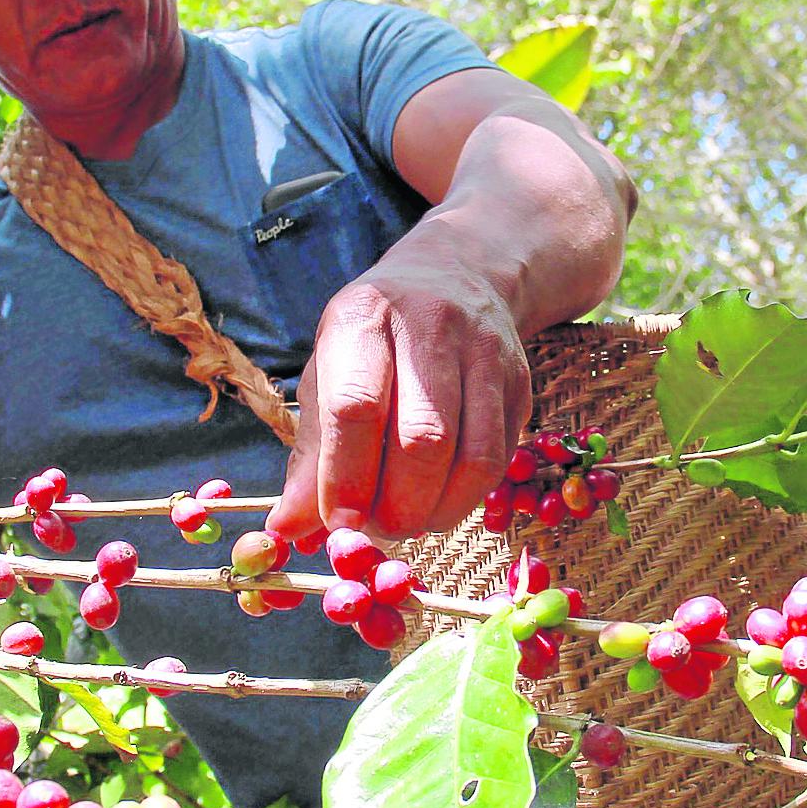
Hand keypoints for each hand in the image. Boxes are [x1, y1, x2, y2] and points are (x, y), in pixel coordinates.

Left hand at [268, 252, 530, 542]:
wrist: (455, 278)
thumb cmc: (374, 342)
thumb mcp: (327, 375)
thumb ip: (310, 455)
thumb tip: (287, 530)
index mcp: (363, 319)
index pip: (356, 406)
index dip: (347, 475)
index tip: (338, 521)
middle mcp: (430, 326)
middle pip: (423, 438)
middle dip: (397, 505)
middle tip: (375, 528)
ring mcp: (484, 351)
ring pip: (472, 456)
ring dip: (436, 510)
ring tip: (407, 521)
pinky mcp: (519, 380)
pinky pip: (499, 458)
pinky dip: (467, 497)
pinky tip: (439, 501)